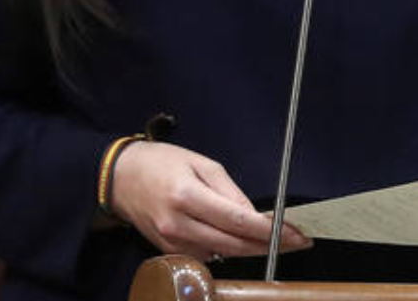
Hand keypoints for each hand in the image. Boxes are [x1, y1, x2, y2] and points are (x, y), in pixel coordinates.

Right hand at [109, 141, 311, 259]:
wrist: (119, 179)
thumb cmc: (161, 164)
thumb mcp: (202, 165)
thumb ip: (230, 192)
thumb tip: (255, 215)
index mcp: (187, 196)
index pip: (237, 220)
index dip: (269, 230)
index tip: (295, 233)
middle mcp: (178, 224)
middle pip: (233, 243)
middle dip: (270, 245)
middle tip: (298, 242)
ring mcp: (171, 242)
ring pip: (223, 253)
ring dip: (252, 248)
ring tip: (278, 239)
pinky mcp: (168, 250)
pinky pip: (207, 254)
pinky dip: (228, 249)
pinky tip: (244, 240)